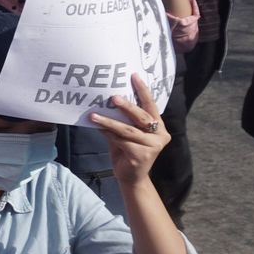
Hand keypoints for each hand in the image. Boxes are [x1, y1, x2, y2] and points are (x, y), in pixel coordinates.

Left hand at [89, 73, 169, 187]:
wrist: (131, 177)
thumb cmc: (128, 151)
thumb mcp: (128, 134)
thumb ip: (124, 120)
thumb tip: (106, 101)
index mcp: (159, 127)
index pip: (151, 105)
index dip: (143, 90)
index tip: (134, 76)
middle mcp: (160, 135)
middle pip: (141, 116)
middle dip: (127, 106)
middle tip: (113, 97)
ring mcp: (152, 146)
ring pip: (127, 129)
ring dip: (108, 121)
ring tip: (93, 115)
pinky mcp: (140, 155)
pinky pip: (120, 140)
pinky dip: (107, 133)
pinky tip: (97, 127)